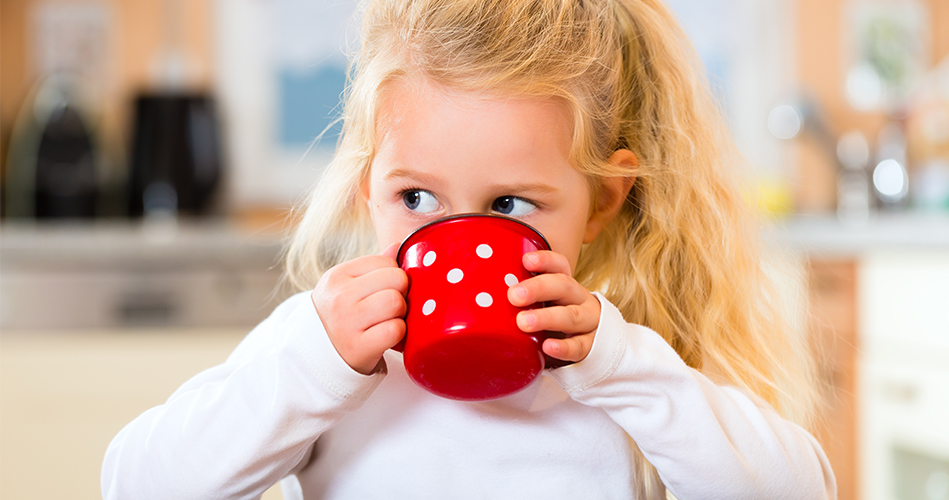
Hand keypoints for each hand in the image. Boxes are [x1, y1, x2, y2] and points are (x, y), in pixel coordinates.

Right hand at [311, 243, 407, 373]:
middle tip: (390, 308)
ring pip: (396, 302)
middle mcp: (339, 297)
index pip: (387, 262)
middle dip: (401, 293)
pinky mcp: (358, 347)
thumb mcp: (348, 286)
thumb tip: (398, 246)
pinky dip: (398, 334)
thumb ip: (374, 267)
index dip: (394, 276)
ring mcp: (347, 322)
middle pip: (396, 280)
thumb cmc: (342, 316)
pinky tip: (386, 336)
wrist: (319, 355)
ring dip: (400, 314)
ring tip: (388, 320)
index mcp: (338, 276)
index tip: (383, 291)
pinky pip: (395, 330)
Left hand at [507, 251, 599, 362]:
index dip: (545, 260)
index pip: (559, 266)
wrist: (587, 350)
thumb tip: (471, 289)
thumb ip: (516, 299)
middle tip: (514, 295)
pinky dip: (564, 347)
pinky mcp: (591, 347)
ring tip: (524, 322)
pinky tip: (548, 346)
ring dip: (547, 317)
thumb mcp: (540, 308)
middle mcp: (579, 300)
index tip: (526, 260)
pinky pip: (579, 346)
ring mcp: (588, 323)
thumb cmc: (554, 324)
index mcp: (565, 286)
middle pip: (563, 286)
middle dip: (539, 288)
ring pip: (571, 316)